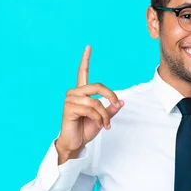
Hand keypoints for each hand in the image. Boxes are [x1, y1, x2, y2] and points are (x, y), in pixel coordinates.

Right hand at [55, 45, 123, 161]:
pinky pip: (91, 110)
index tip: (88, 47)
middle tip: (116, 104)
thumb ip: (111, 108)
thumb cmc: (86, 129)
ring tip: (105, 124)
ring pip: (96, 102)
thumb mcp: (103, 118)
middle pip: (97, 86)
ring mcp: (70, 100)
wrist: (76, 143)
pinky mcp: (69, 109)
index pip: (83, 72)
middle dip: (110, 96)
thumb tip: (121, 101)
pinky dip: (99, 118)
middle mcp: (74, 93)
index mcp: (82, 92)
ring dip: (104, 114)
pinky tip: (99, 125)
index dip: (85, 59)